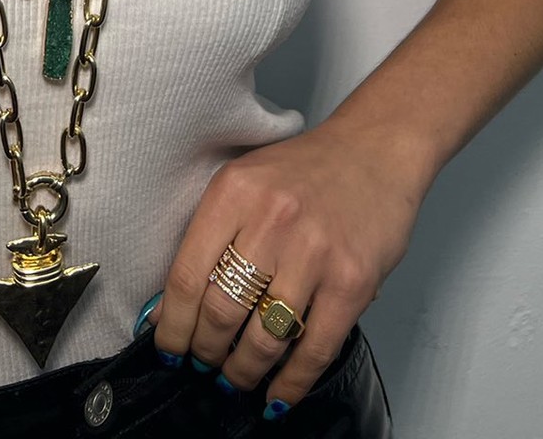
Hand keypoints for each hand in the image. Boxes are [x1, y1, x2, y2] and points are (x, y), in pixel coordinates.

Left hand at [149, 121, 424, 407]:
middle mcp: (270, 220)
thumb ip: (208, 237)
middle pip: (221, 312)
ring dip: (244, 370)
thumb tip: (167, 309)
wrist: (374, 148)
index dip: (172, 326)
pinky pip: (314, 349)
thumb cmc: (304, 170)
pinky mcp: (352, 281)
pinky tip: (278, 394)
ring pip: (264, 338)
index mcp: (233, 191)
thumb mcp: (244, 183)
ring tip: (236, 376)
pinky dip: (292, 383)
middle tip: (204, 363)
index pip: (186, 276)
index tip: (169, 349)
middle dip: (206, 351)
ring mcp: (314, 252)